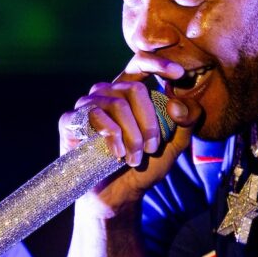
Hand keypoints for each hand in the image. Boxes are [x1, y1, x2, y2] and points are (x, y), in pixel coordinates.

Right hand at [59, 52, 200, 214]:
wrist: (118, 194)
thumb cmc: (145, 166)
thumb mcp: (175, 145)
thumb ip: (187, 121)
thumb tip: (176, 102)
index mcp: (130, 92)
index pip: (140, 62)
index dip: (158, 62)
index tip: (179, 73)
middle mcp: (108, 93)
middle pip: (134, 89)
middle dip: (149, 123)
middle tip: (152, 149)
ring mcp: (87, 104)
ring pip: (117, 104)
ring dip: (132, 136)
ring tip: (135, 159)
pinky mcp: (70, 120)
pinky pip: (95, 116)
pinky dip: (112, 136)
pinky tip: (116, 154)